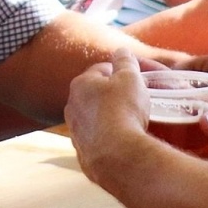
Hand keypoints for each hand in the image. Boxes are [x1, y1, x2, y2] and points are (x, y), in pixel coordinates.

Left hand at [64, 49, 150, 182]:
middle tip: (136, 99)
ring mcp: (75, 131)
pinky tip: (124, 140)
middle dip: (114, 94)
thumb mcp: (130, 78)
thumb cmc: (123, 110)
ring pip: (94, 118)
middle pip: (95, 94)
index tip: (136, 78)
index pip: (101, 70)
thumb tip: (122, 52)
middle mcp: (71, 106)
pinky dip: (109, 137)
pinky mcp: (82, 152)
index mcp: (81, 84)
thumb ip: (126, 62)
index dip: (120, 71)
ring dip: (110, 116)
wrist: (117, 155)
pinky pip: (97, 139)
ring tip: (132, 120)